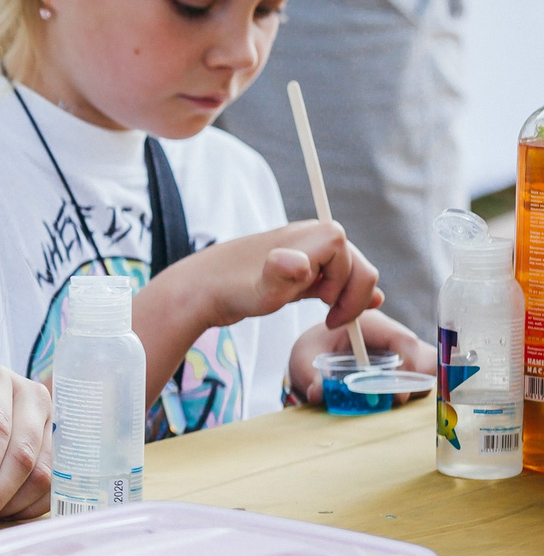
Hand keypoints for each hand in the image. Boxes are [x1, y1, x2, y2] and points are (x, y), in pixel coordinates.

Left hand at [177, 221, 382, 333]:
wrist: (197, 290)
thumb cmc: (230, 292)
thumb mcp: (260, 291)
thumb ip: (281, 275)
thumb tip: (298, 262)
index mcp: (315, 235)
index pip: (358, 267)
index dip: (349, 293)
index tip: (328, 314)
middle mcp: (312, 234)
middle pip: (357, 266)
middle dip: (353, 296)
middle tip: (333, 321)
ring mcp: (304, 248)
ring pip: (346, 271)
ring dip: (345, 296)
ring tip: (332, 318)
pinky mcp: (294, 264)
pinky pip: (327, 275)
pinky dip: (337, 290)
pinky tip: (338, 307)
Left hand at [288, 310, 437, 405]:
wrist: (316, 351)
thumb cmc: (313, 348)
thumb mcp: (305, 358)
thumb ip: (310, 375)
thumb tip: (318, 394)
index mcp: (373, 324)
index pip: (404, 341)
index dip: (407, 367)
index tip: (396, 395)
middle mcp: (393, 337)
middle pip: (422, 360)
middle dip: (411, 386)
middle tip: (391, 405)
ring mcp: (402, 354)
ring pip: (423, 375)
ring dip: (408, 393)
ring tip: (384, 404)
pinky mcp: (405, 370)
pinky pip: (418, 385)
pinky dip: (406, 397)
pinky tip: (387, 405)